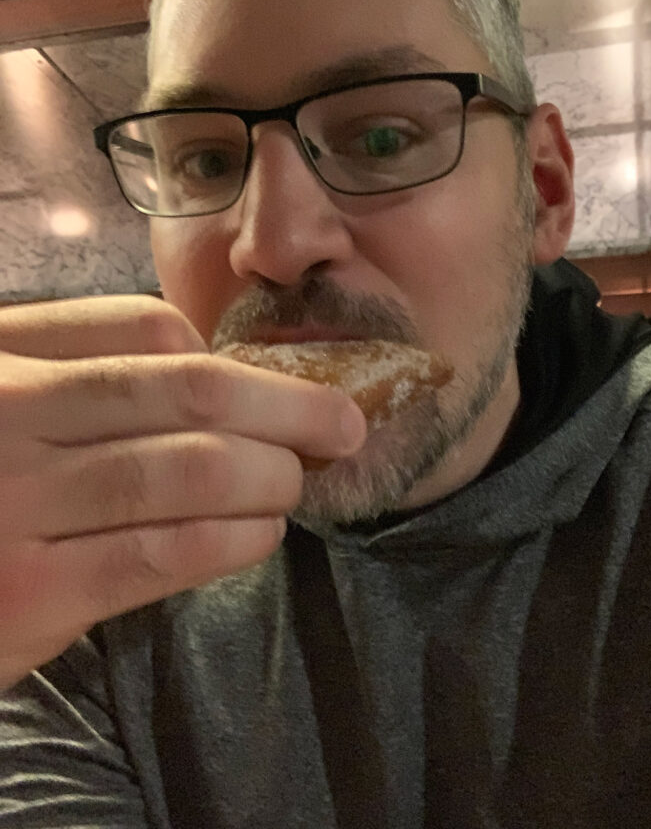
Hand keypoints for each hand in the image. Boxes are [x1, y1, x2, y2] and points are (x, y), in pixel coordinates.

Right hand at [0, 295, 365, 689]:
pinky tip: (260, 534)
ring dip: (269, 474)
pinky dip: (229, 540)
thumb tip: (205, 373)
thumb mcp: (2, 401)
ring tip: (300, 481)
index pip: (142, 327)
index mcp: (1, 352)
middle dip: (286, 405)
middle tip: (343, 422)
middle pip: (186, 389)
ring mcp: (13, 502)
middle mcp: (7, 413)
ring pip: (187, 469)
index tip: (277, 383)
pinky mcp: (25, 595)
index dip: (228, 355)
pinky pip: (158, 553)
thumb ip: (73, 378)